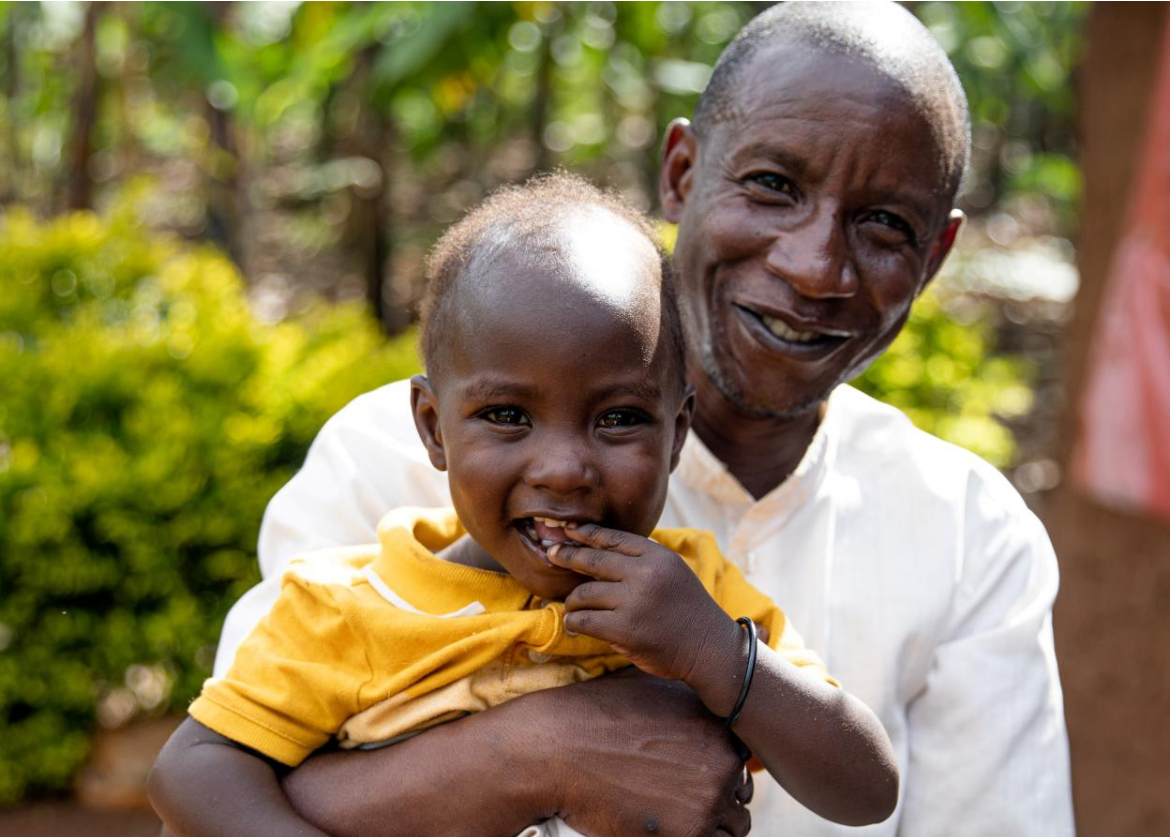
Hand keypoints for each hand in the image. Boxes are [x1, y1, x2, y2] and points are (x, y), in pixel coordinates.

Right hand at [530, 669, 752, 836]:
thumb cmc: (596, 715)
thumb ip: (683, 701)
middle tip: (680, 797)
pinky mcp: (691, 831)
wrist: (557, 749)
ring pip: (735, 825)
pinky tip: (668, 828)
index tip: (694, 771)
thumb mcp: (649, 688)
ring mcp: (711, 796)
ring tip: (675, 815)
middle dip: (719, 796)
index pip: (741, 754)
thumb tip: (694, 690)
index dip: (720, 765)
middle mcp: (723, 757)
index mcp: (716, 723)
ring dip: (712, 824)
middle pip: (742, 790)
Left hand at [549, 523, 739, 689]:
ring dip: (573, 601)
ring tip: (573, 605)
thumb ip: (643, 560)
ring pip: (585, 593)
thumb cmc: (687, 610)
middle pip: (593, 560)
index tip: (569, 531)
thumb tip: (600, 550)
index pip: (614, 539)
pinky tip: (575, 623)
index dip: (587, 534)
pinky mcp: (624, 630)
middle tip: (552, 554)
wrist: (709, 648)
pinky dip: (575, 621)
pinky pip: (584, 619)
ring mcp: (634, 602)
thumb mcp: (672, 571)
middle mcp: (645, 574)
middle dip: (568, 556)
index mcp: (657, 557)